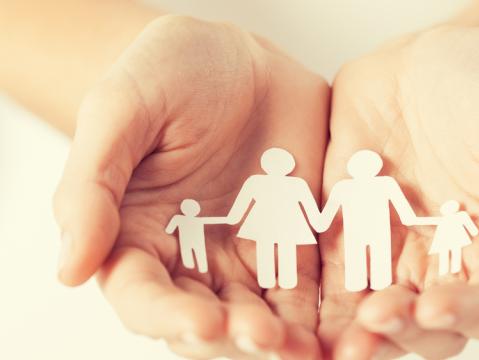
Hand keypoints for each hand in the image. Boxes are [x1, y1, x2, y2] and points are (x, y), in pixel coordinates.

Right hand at [53, 15, 328, 358]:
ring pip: (265, 317)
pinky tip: (346, 323)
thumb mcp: (119, 112)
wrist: (234, 59)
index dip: (169, 319)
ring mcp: (248, 256)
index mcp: (138, 240)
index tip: (202, 324)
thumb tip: (70, 269)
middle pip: (209, 322)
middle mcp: (193, 261)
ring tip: (309, 348)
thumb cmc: (165, 75)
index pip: (145, 298)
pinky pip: (313, 288)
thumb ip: (92, 187)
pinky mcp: (297, 244)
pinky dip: (326, 312)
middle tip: (266, 339)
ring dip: (285, 339)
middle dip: (237, 338)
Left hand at [319, 26, 478, 358]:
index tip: (434, 305)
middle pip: (429, 325)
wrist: (431, 58)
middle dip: (403, 333)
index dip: (468, 314)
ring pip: (375, 312)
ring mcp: (393, 250)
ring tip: (335, 340)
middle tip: (375, 322)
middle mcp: (446, 262)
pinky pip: (330, 271)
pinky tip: (295, 309)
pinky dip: (316, 297)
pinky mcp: (346, 231)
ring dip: (355, 332)